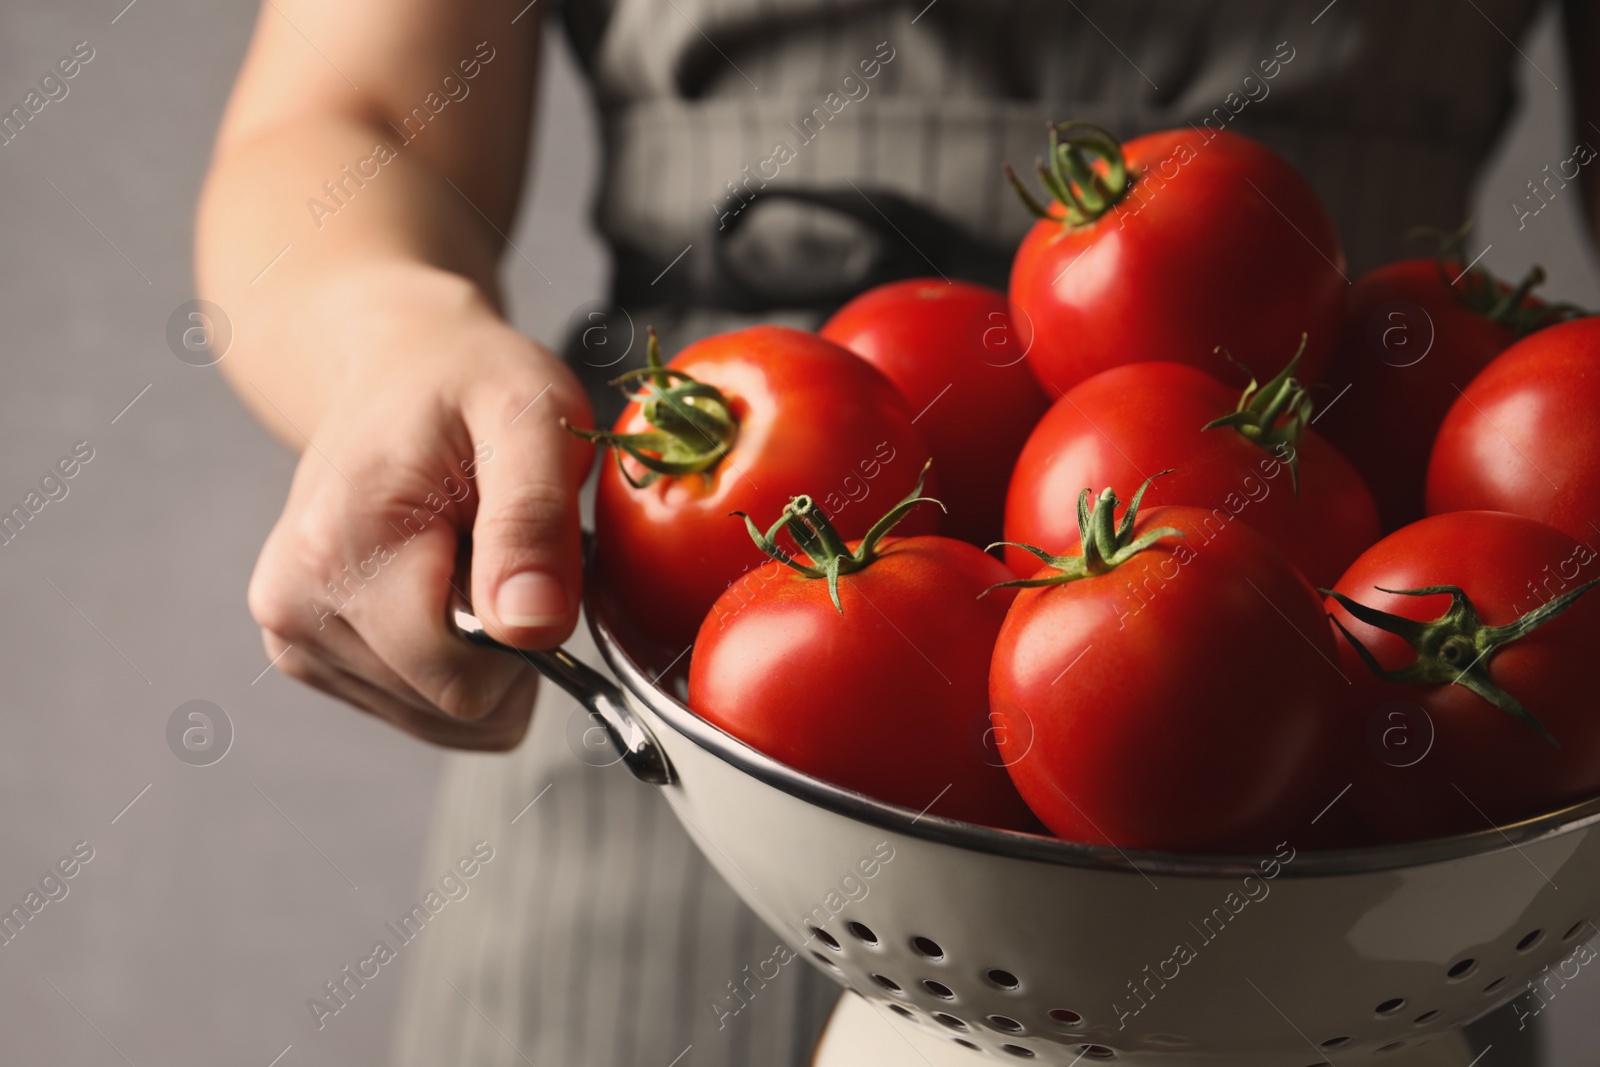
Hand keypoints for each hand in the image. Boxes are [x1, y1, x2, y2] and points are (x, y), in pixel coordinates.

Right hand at [245, 269, 592, 748]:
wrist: (397, 367)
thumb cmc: (470, 384)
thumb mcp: (531, 418)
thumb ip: (533, 520)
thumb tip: (532, 627)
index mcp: (340, 549)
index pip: (464, 681)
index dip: (528, 635)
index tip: (530, 556)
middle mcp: (294, 605)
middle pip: (452, 706)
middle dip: (507, 643)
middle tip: (501, 548)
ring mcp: (291, 636)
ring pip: (437, 716)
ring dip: (481, 652)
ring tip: (469, 556)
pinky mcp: (304, 653)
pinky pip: (417, 707)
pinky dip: (452, 660)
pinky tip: (442, 583)